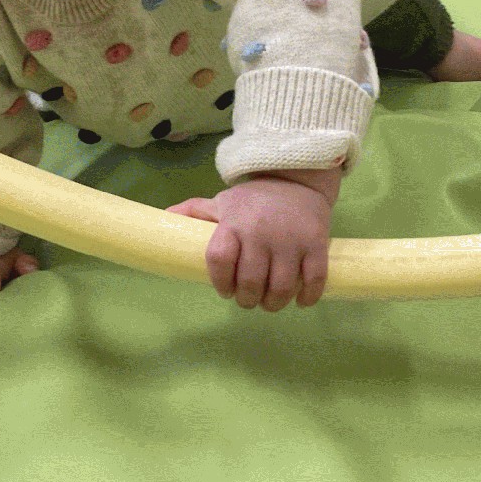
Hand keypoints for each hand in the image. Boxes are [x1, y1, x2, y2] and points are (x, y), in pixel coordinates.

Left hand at [170, 168, 340, 310]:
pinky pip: (314, 280)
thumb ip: (194, 211)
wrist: (298, 179)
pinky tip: (300, 300)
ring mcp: (290, 240)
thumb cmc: (255, 199)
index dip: (220, 282)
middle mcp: (261, 233)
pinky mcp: (316, 244)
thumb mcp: (222, 201)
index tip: (226, 290)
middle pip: (250, 281)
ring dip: (273, 303)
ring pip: (281, 287)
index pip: (219, 260)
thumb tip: (164, 218)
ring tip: (270, 302)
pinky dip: (307, 297)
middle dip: (247, 299)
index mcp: (234, 223)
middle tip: (249, 299)